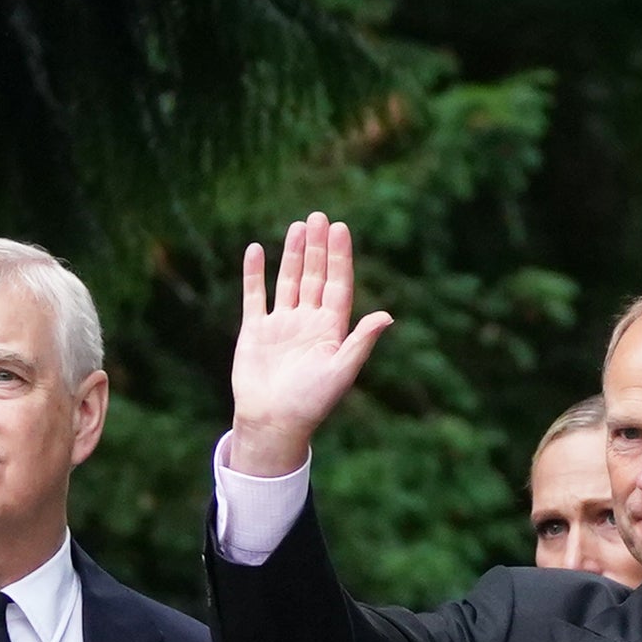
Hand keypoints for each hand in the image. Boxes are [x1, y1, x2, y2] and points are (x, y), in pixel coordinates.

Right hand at [227, 214, 393, 478]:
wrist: (272, 424)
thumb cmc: (310, 403)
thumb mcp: (341, 372)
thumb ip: (361, 342)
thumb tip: (387, 316)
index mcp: (331, 330)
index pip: (338, 284)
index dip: (339, 257)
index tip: (340, 229)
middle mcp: (307, 322)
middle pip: (314, 276)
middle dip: (317, 247)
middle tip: (319, 216)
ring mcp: (281, 325)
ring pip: (288, 281)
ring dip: (292, 254)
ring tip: (297, 226)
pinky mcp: (255, 331)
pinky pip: (255, 296)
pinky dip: (254, 274)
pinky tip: (256, 250)